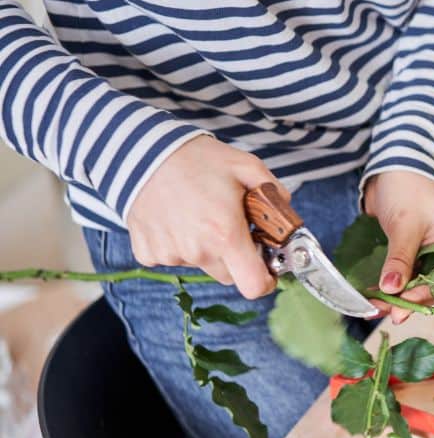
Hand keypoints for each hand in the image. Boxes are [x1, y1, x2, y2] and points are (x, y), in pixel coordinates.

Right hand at [126, 136, 282, 298]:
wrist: (142, 152)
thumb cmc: (197, 159)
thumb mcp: (247, 167)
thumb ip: (275, 193)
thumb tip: (288, 216)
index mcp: (226, 234)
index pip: (253, 285)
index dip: (265, 281)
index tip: (267, 269)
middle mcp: (197, 250)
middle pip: (229, 275)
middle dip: (236, 257)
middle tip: (230, 226)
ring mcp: (169, 254)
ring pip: (201, 264)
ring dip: (206, 248)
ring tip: (198, 214)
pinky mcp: (148, 253)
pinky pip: (173, 258)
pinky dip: (179, 244)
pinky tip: (176, 218)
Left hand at [364, 170, 433, 323]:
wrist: (396, 165)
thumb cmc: (408, 188)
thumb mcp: (405, 225)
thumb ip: (400, 259)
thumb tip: (391, 290)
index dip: (419, 297)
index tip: (397, 312)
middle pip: (432, 285)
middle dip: (406, 300)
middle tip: (382, 312)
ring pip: (419, 282)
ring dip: (398, 295)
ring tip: (375, 306)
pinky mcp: (417, 251)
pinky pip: (409, 273)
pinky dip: (395, 283)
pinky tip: (377, 294)